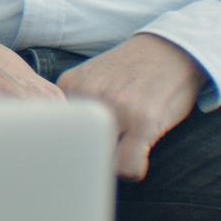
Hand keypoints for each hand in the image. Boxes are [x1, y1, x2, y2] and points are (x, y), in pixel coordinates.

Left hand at [56, 33, 207, 180]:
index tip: (76, 148)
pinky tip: (140, 157)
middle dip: (83, 160)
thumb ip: (72, 104)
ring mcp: (115, 108)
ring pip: (99, 163)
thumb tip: (52, 144)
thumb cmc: (129, 72)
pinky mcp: (143, 121)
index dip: (65, 145)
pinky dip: (133, 170)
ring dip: (109, 166)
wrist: (169, 50)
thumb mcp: (91, 79)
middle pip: (72, 149)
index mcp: (70, 86)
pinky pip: (128, 167)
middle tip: (99, 156)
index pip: (51, 132)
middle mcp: (88, 96)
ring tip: (122, 153)